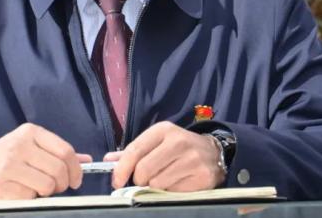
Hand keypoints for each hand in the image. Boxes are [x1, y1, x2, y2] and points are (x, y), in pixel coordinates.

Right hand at [0, 123, 91, 203]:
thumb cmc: (7, 158)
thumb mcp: (31, 146)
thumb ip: (58, 152)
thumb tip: (86, 160)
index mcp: (30, 132)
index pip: (65, 150)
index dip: (75, 169)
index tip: (76, 180)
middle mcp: (19, 145)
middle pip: (58, 170)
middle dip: (62, 184)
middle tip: (56, 187)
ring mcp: (8, 165)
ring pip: (46, 186)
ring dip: (46, 192)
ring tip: (36, 187)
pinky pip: (29, 197)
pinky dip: (29, 198)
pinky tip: (20, 191)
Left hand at [103, 121, 224, 190]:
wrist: (213, 152)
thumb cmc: (178, 148)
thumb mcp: (157, 142)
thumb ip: (133, 151)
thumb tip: (109, 160)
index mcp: (164, 130)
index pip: (135, 150)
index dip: (121, 168)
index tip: (116, 181)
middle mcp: (178, 142)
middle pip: (143, 170)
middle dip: (139, 179)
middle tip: (145, 179)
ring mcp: (192, 159)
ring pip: (157, 183)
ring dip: (155, 186)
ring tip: (164, 178)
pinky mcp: (202, 176)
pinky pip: (173, 192)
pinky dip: (170, 191)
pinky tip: (178, 182)